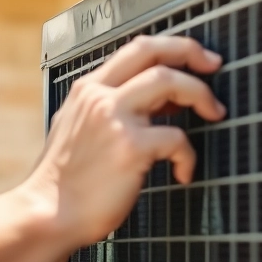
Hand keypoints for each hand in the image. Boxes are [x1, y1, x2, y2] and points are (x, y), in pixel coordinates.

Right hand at [28, 35, 224, 248]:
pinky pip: (178, 139)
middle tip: (213, 66)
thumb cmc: (63, 182)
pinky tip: (183, 172)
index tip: (193, 58)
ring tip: (215, 113)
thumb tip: (159, 102)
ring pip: (170, 81)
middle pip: (153, 51)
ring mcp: (114, 120)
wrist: (47, 214)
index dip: (171, 47)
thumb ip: (108, 110)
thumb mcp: (75, 129)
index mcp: (87, 90)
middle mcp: (100, 97)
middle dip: (191, 51)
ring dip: (201, 94)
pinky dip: (189, 156)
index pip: (135, 48)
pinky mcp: (131, 148)